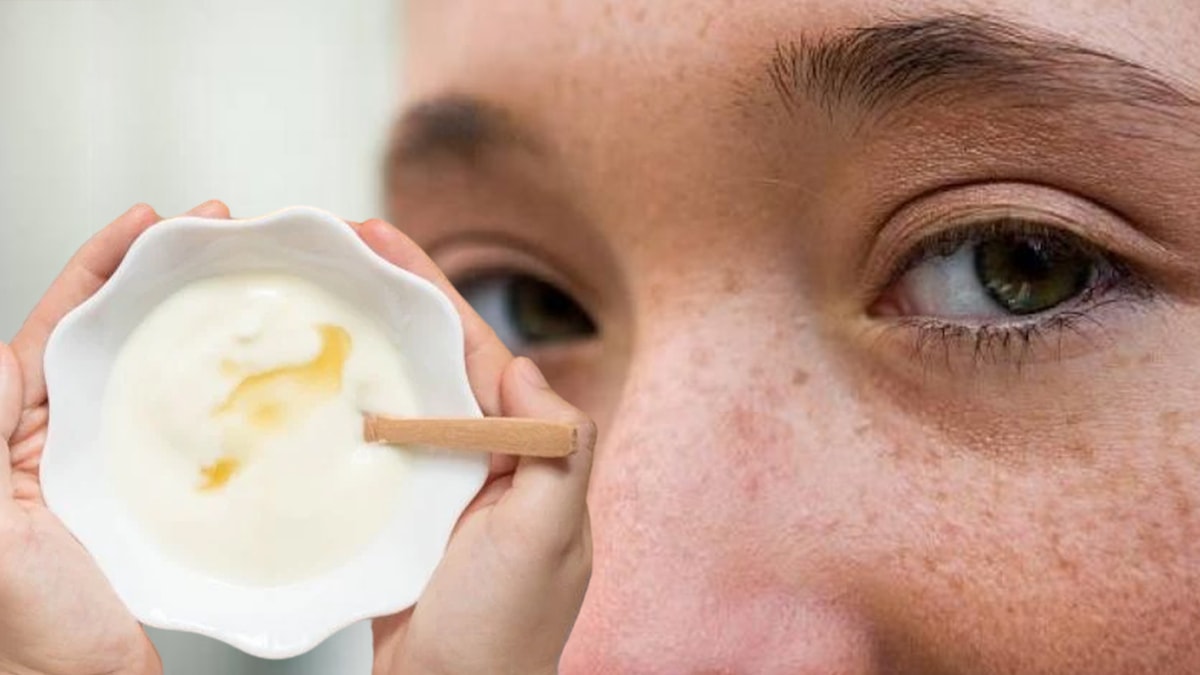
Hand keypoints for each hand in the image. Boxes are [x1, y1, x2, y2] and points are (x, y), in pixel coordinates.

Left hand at [1, 200, 229, 674]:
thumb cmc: (22, 630)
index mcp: (16, 429)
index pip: (61, 323)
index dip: (103, 264)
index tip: (150, 223)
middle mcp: (63, 438)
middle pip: (120, 333)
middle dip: (166, 279)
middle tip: (220, 237)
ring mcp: (115, 468)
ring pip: (162, 376)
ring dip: (200, 329)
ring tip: (247, 289)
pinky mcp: (160, 500)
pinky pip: (196, 433)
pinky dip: (226, 399)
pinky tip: (258, 385)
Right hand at [359, 220, 595, 674]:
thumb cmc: (504, 631)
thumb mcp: (549, 534)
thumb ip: (555, 447)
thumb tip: (526, 368)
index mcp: (524, 453)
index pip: (477, 352)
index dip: (431, 291)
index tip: (384, 243)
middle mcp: (485, 461)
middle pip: (434, 361)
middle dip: (392, 303)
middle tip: (338, 250)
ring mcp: (438, 488)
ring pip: (400, 397)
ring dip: (366, 347)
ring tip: (320, 298)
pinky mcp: (397, 519)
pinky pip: (373, 451)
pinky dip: (347, 413)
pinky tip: (313, 388)